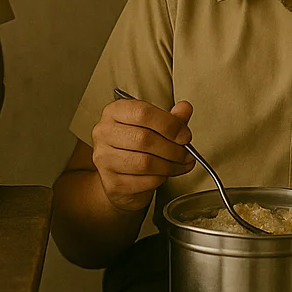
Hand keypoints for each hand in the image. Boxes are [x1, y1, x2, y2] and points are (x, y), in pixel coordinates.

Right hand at [90, 95, 194, 213]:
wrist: (117, 176)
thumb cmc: (134, 147)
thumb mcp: (152, 128)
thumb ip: (169, 119)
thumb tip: (184, 108)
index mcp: (114, 112)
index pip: (142, 113)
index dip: (169, 124)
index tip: (184, 135)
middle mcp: (104, 133)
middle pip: (144, 139)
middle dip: (173, 149)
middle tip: (186, 153)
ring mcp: (105, 158)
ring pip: (145, 163)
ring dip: (170, 165)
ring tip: (180, 164)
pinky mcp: (112, 182)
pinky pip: (144, 181)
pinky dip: (161, 179)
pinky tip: (165, 174)